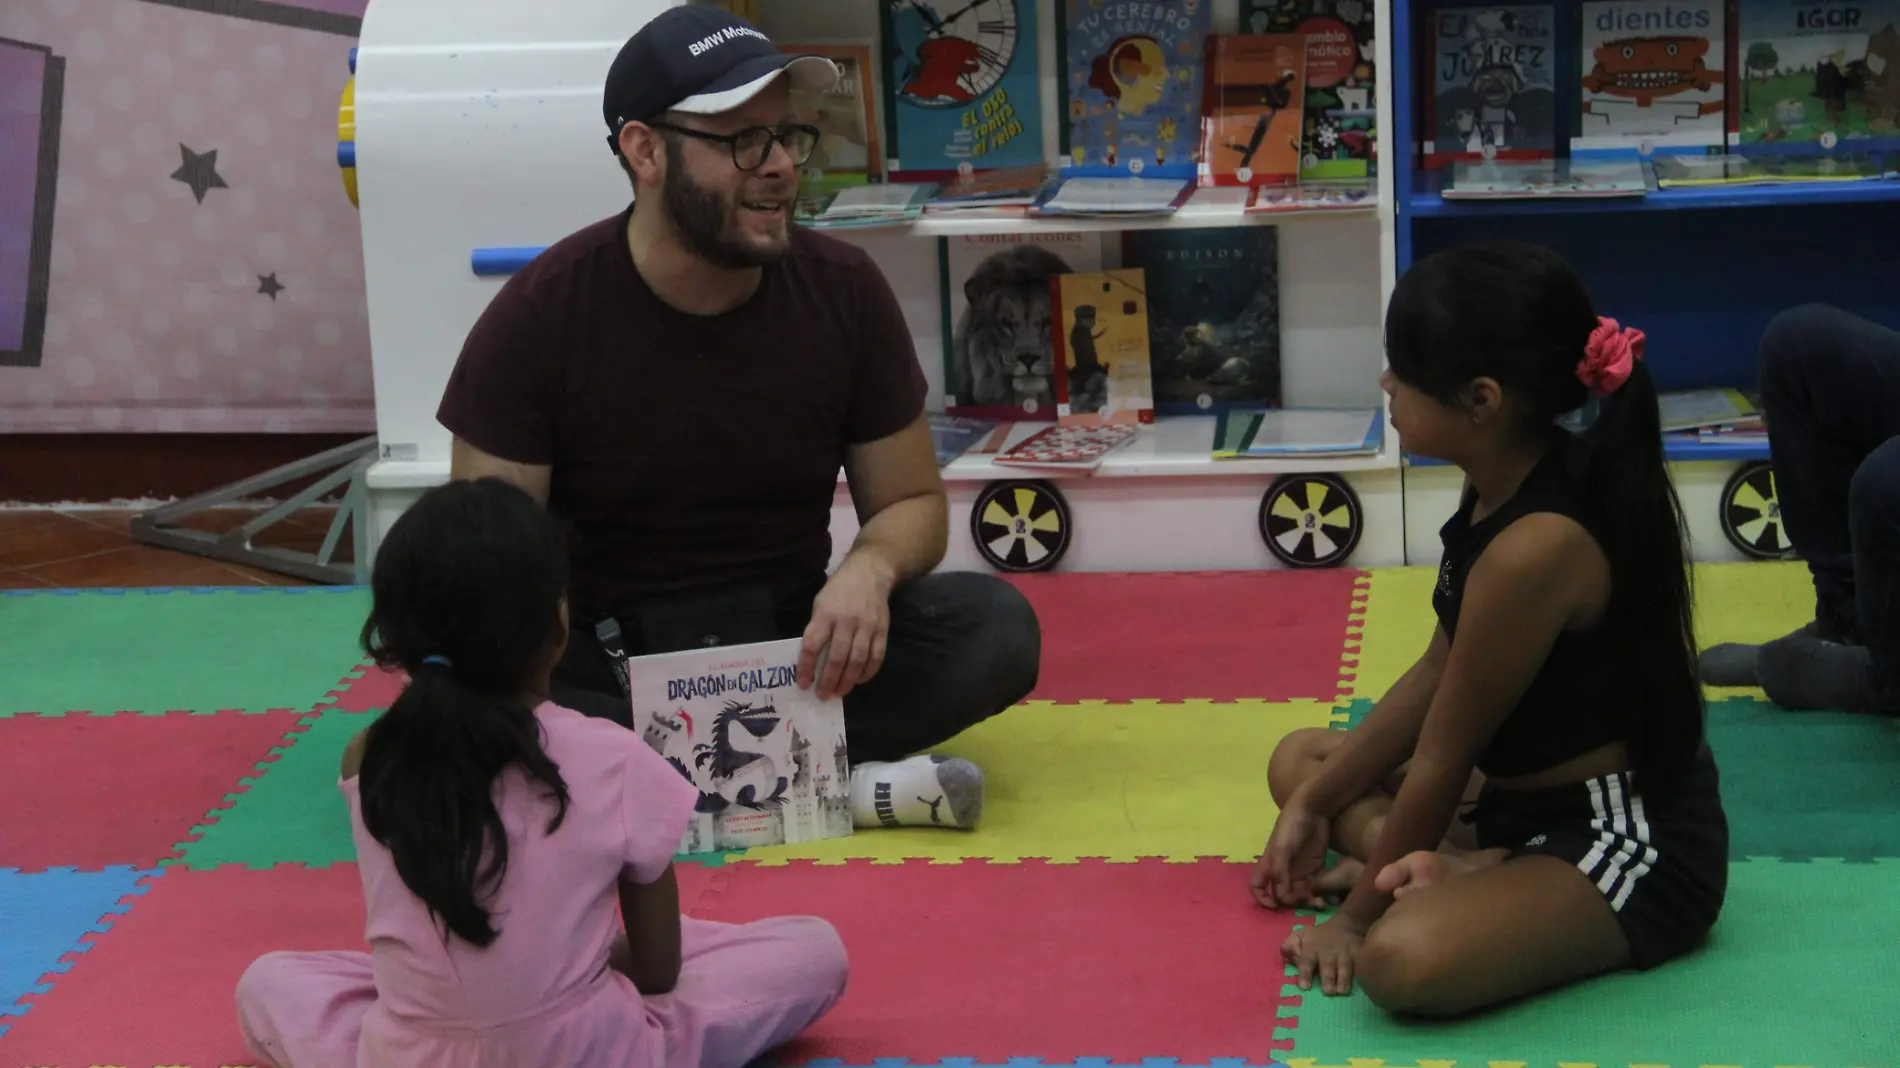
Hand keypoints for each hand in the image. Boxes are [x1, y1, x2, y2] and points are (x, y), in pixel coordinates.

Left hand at [797, 554, 892, 700]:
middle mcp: (847, 621)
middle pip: (837, 657)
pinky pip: (876, 657)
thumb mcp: (820, 603)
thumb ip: (818, 628)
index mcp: (826, 614)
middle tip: (822, 695)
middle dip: (829, 680)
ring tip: (839, 693)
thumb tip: (813, 660)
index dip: (807, 667)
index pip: (814, 645)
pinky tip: (858, 681)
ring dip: (847, 681)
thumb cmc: (839, 590)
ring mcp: (867, 627)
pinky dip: (867, 673)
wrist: (870, 574)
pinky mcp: (882, 630)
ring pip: (858, 661)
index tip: (803, 683)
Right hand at [1251, 804, 1329, 909]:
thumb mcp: (1283, 848)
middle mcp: (1284, 871)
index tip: (1274, 907)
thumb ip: (1280, 872)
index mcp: (1269, 865)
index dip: (1262, 899)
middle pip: (1282, 894)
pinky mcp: (1317, 868)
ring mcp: (1300, 870)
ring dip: (1308, 901)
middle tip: (1304, 903)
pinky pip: (1317, 887)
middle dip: (1291, 903)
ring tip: (1320, 902)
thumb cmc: (1291, 826)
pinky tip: (1329, 898)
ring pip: (1301, 894)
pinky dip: (1321, 894)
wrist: (1314, 809)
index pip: (1257, 886)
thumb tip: (1282, 897)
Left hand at [1281, 914, 1366, 995]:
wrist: (1348, 924)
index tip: (1305, 987)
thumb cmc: (1320, 936)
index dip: (1305, 973)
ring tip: (1342, 991)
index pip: (1306, 961)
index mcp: (1312, 947)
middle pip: (1327, 965)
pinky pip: (1360, 964)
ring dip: (1344, 979)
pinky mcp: (1360, 955)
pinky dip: (1360, 972)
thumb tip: (1290, 956)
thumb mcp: (1301, 935)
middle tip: (1328, 992)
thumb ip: (1290, 945)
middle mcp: (1328, 951)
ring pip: (1345, 966)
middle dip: (1328, 978)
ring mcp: (1346, 953)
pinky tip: (1361, 982)